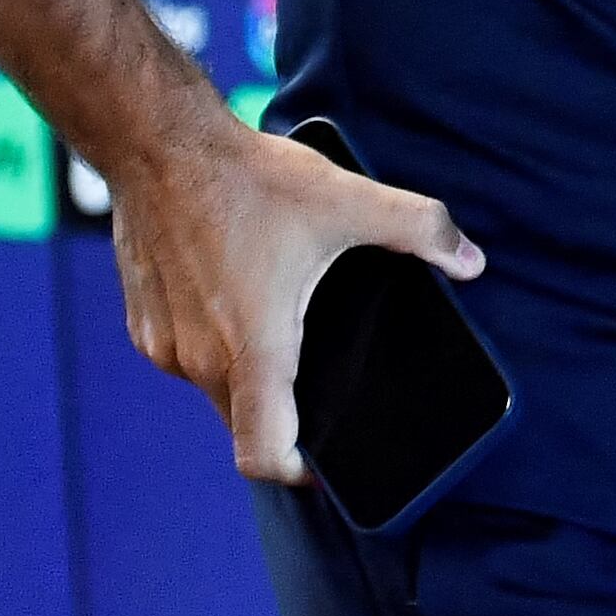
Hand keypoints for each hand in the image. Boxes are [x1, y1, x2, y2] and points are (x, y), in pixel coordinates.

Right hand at [106, 111, 486, 482]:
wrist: (157, 144)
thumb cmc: (248, 178)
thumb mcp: (348, 199)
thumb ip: (420, 230)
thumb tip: (472, 261)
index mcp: (253, 349)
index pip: (263, 454)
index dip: (297, 472)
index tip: (325, 462)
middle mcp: (200, 360)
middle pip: (246, 423)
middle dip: (284, 414)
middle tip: (321, 378)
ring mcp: (164, 345)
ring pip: (215, 388)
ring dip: (248, 373)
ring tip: (283, 322)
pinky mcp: (144, 324)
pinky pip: (186, 357)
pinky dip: (215, 343)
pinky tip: (239, 296)